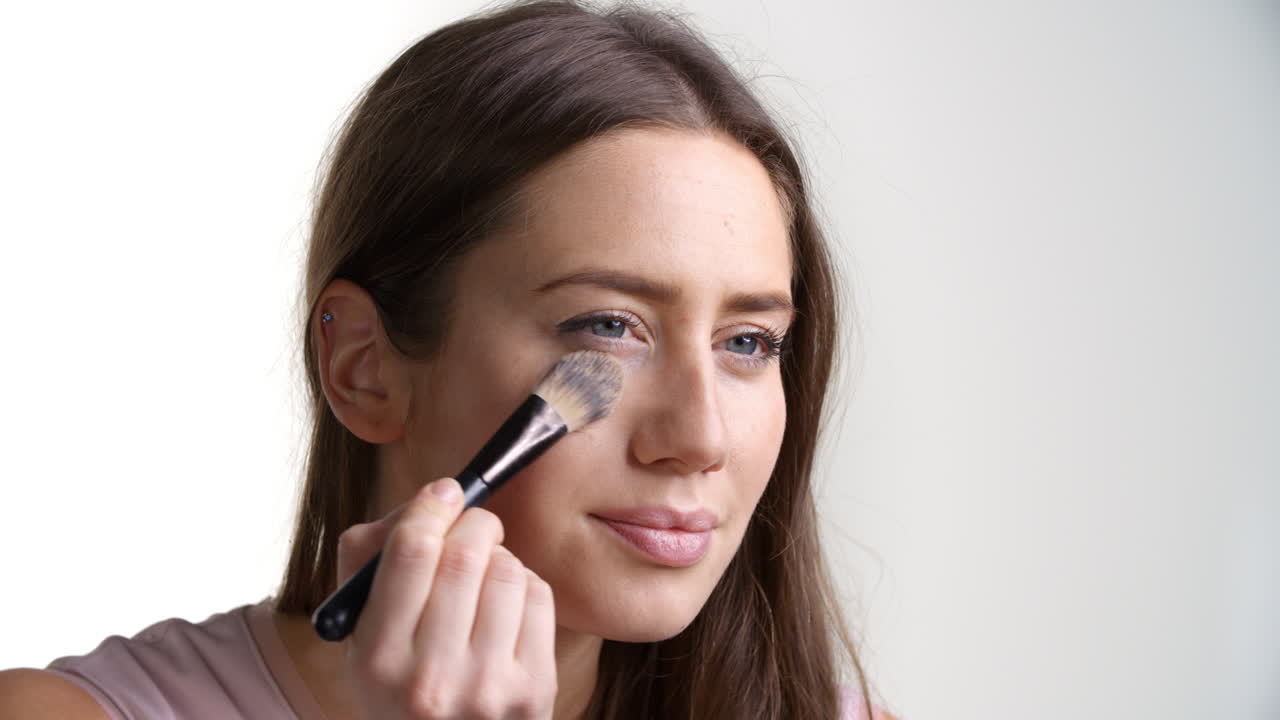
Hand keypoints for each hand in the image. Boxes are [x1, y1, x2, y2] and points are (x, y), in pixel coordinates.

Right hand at [336, 477, 557, 718]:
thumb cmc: (405, 685)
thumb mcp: (363, 638)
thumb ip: (371, 562)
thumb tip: (430, 500)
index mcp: (377, 660)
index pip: (410, 552)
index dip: (431, 507)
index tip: (444, 493)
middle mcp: (431, 678)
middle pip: (465, 554)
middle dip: (475, 523)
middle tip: (474, 526)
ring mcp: (487, 687)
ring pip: (508, 571)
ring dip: (500, 557)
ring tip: (485, 579)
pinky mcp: (533, 691)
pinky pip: (539, 597)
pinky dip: (525, 585)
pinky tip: (507, 608)